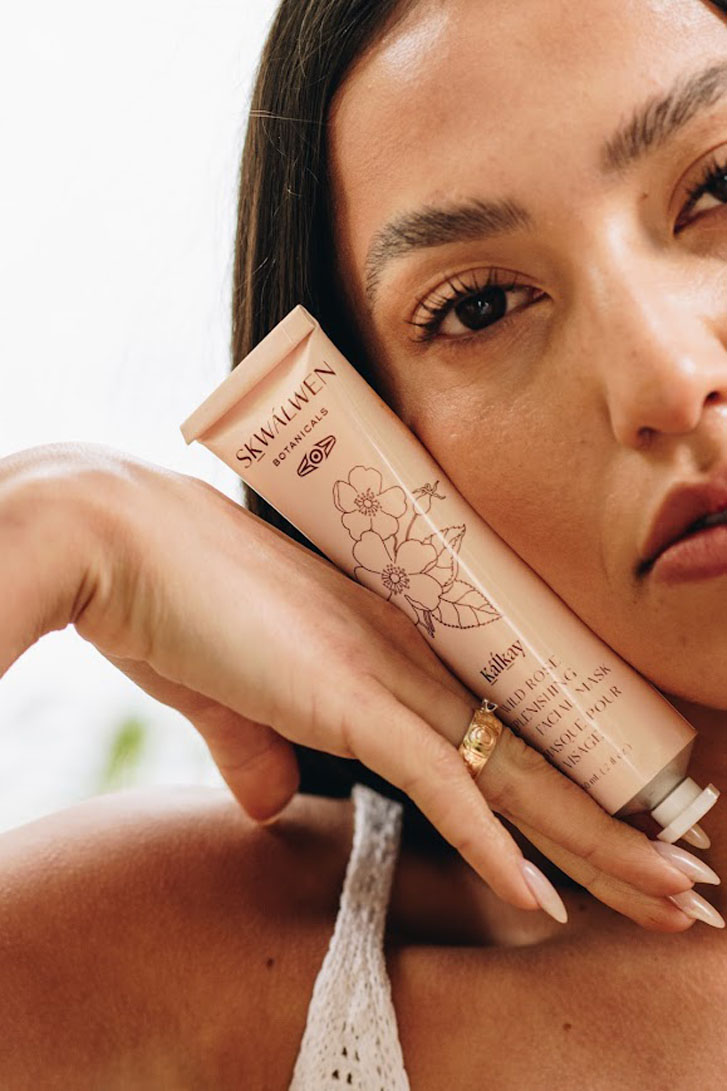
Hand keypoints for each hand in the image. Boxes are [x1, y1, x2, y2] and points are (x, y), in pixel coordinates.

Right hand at [0, 443, 699, 928]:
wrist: (119, 538)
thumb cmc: (170, 599)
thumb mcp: (229, 691)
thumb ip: (260, 747)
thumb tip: (272, 802)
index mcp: (389, 642)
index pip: (501, 722)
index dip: (565, 781)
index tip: (618, 830)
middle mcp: (409, 653)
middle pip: (536, 752)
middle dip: (614, 827)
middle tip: (681, 883)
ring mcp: (386, 672)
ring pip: (516, 772)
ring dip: (594, 847)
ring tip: (667, 900)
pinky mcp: (348, 696)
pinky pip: (441, 782)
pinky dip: (494, 847)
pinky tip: (544, 902)